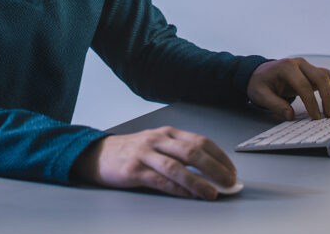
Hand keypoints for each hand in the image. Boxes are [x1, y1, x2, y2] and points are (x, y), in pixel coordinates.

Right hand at [71, 126, 235, 200]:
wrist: (98, 153)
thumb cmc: (133, 151)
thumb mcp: (158, 145)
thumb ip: (180, 155)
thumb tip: (210, 173)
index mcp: (169, 133)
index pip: (201, 141)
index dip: (219, 156)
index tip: (232, 171)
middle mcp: (159, 139)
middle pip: (193, 152)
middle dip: (215, 168)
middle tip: (229, 181)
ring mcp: (145, 154)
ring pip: (177, 167)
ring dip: (198, 181)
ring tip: (212, 193)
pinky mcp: (134, 170)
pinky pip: (160, 180)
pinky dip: (177, 189)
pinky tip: (188, 196)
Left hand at [247, 58, 329, 120]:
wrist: (260, 73)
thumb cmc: (260, 83)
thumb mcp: (260, 95)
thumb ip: (274, 104)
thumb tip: (290, 115)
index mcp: (286, 67)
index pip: (303, 84)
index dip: (311, 102)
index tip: (316, 117)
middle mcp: (300, 63)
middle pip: (321, 77)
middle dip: (328, 97)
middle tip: (329, 116)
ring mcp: (308, 66)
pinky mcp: (313, 72)